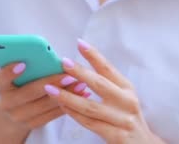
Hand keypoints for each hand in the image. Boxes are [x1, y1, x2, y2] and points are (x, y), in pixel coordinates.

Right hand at [0, 62, 89, 129]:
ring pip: (44, 105)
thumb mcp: (14, 76)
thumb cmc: (17, 86)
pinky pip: (53, 115)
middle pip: (29, 93)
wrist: (11, 113)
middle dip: (50, 82)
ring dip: (65, 94)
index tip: (23, 63)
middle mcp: (7, 103)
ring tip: (80, 83)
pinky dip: (68, 104)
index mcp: (1, 86)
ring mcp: (20, 116)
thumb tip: (47, 53)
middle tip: (68, 74)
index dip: (10, 72)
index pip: (1, 79)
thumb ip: (26, 65)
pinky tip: (81, 94)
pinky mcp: (34, 124)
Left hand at [44, 40, 164, 143]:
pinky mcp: (116, 136)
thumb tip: (79, 68)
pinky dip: (74, 114)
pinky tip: (61, 106)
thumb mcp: (122, 97)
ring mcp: (123, 120)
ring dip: (68, 96)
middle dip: (80, 72)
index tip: (80, 43)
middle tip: (63, 62)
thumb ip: (106, 84)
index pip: (109, 68)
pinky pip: (90, 123)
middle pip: (100, 85)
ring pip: (90, 106)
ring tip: (51, 88)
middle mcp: (127, 102)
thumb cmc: (126, 117)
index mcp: (127, 89)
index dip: (94, 55)